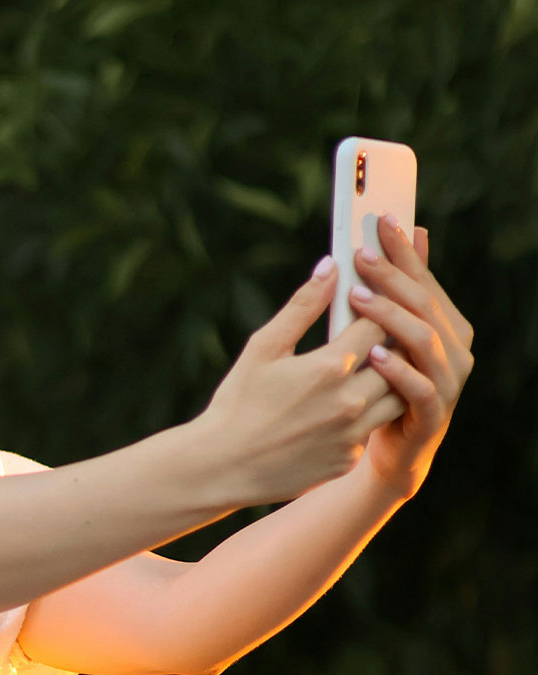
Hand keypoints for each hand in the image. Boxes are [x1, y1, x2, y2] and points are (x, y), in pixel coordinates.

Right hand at [202, 259, 408, 504]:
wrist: (223, 465)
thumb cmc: (237, 401)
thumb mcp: (263, 347)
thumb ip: (302, 306)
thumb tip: (331, 266)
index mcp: (330, 367)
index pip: (378, 325)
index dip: (377, 308)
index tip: (368, 301)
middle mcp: (351, 401)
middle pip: (397, 359)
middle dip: (389, 342)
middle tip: (375, 332)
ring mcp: (354, 434)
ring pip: (398, 396)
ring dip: (389, 378)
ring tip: (368, 368)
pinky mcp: (349, 458)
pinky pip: (374, 428)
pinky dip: (368, 413)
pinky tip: (345, 406)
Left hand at [347, 214, 474, 499]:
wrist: (384, 449)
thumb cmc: (381, 382)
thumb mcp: (387, 332)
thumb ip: (401, 288)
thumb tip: (413, 230)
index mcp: (447, 324)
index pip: (425, 279)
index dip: (405, 249)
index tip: (380, 218)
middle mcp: (455, 350)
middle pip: (425, 304)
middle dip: (394, 275)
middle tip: (360, 253)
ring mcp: (447, 383)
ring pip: (424, 341)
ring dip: (390, 315)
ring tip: (357, 296)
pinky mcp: (432, 415)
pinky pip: (418, 388)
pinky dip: (397, 369)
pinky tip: (372, 353)